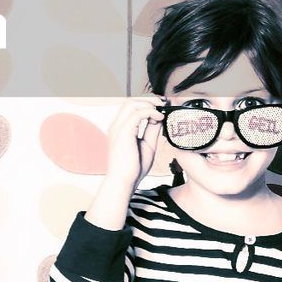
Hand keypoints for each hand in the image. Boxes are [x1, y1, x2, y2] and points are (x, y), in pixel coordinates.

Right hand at [83, 96, 165, 230]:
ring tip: (162, 110)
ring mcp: (118, 127)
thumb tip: (159, 118)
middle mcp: (117, 125)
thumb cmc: (133, 169)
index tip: (162, 106)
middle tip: (164, 103)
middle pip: (130, 101)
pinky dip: (150, 112)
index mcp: (121, 129)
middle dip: (148, 100)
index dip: (147, 104)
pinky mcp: (123, 132)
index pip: (131, 108)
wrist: (124, 182)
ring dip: (149, 104)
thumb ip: (152, 130)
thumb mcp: (148, 145)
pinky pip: (137, 113)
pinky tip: (160, 117)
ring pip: (132, 103)